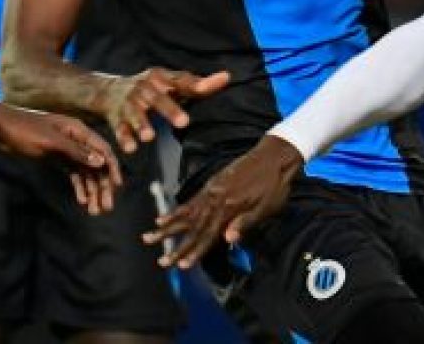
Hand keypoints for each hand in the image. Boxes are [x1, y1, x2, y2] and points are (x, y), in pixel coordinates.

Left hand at [0, 107, 121, 214]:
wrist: (0, 129)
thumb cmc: (25, 131)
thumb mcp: (51, 142)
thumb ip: (76, 152)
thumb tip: (101, 162)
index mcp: (79, 131)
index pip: (103, 150)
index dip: (112, 169)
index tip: (116, 188)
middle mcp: (76, 140)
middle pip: (95, 165)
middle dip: (102, 187)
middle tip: (105, 208)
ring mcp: (66, 150)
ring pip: (85, 172)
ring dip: (91, 190)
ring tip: (94, 211)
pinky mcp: (56, 158)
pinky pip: (73, 174)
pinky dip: (78, 186)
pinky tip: (81, 200)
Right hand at [97, 68, 229, 152]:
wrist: (108, 90)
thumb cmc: (151, 88)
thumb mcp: (171, 83)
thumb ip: (197, 84)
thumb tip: (227, 77)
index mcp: (161, 78)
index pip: (180, 80)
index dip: (194, 84)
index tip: (207, 88)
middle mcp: (144, 88)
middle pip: (158, 99)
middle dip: (169, 110)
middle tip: (184, 122)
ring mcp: (129, 103)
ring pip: (136, 114)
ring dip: (142, 124)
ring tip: (149, 137)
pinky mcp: (116, 118)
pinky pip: (120, 129)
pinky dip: (124, 138)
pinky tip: (131, 148)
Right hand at [142, 134, 303, 268]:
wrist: (273, 156)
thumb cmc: (274, 185)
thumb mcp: (267, 207)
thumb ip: (246, 222)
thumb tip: (228, 239)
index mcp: (230, 209)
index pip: (209, 236)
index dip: (195, 252)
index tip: (181, 266)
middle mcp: (216, 201)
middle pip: (192, 229)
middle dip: (176, 247)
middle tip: (161, 262)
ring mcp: (211, 192)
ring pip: (185, 215)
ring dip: (167, 229)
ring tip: (148, 237)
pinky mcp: (211, 185)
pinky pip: (189, 201)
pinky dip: (175, 211)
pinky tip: (163, 217)